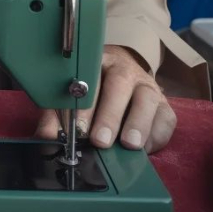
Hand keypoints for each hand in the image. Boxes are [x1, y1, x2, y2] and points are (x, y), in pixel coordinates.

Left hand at [34, 45, 176, 153]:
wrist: (124, 75)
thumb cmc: (92, 88)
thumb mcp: (71, 95)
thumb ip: (58, 114)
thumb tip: (47, 137)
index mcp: (96, 62)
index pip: (89, 79)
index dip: (84, 105)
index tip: (77, 128)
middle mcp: (125, 70)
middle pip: (119, 86)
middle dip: (109, 115)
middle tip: (100, 140)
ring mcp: (147, 87)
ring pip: (147, 100)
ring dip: (138, 123)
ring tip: (128, 145)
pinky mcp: (165, 106)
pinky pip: (166, 119)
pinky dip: (156, 135)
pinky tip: (145, 148)